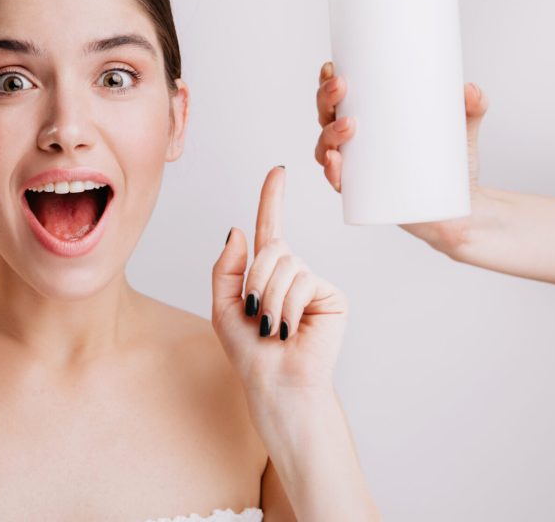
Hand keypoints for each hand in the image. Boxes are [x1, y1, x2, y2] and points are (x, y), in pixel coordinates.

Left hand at [211, 166, 348, 397]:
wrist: (275, 383)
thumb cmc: (249, 352)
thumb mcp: (223, 307)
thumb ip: (226, 267)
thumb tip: (239, 230)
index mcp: (266, 272)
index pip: (270, 227)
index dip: (273, 198)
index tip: (278, 171)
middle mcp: (292, 272)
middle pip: (271, 249)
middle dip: (255, 282)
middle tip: (255, 316)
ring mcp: (313, 283)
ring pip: (285, 265)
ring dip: (269, 300)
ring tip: (273, 328)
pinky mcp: (331, 296)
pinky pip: (302, 282)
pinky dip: (288, 308)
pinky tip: (291, 330)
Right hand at [314, 61, 489, 253]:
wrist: (459, 206)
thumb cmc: (452, 162)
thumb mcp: (463, 128)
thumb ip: (473, 106)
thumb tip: (470, 89)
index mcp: (367, 119)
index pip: (338, 98)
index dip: (326, 82)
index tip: (332, 67)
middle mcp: (354, 143)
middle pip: (326, 117)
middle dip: (326, 99)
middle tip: (343, 87)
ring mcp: (356, 169)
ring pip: (326, 147)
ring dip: (329, 134)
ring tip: (349, 125)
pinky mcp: (363, 194)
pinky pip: (338, 182)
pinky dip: (331, 171)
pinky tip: (335, 160)